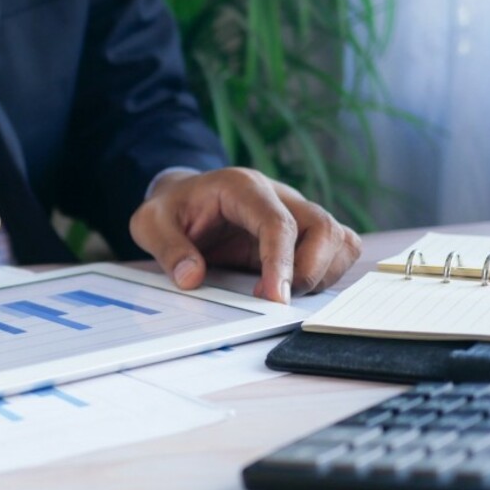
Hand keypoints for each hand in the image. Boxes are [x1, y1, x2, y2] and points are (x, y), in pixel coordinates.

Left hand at [129, 167, 360, 302]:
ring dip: (322, 274)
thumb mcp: (150, 224)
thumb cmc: (171, 209)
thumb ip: (169, 248)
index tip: (274, 298)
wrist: (183, 198)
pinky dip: (327, 273)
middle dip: (310, 271)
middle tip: (275, 301)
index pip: (278, 222)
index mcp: (243, 188)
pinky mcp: (303, 233)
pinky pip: (338, 249)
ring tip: (283, 293)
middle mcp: (279, 196)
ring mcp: (296, 212)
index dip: (281, 262)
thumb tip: (192, 278)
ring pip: (338, 239)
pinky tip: (294, 287)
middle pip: (323, 228)